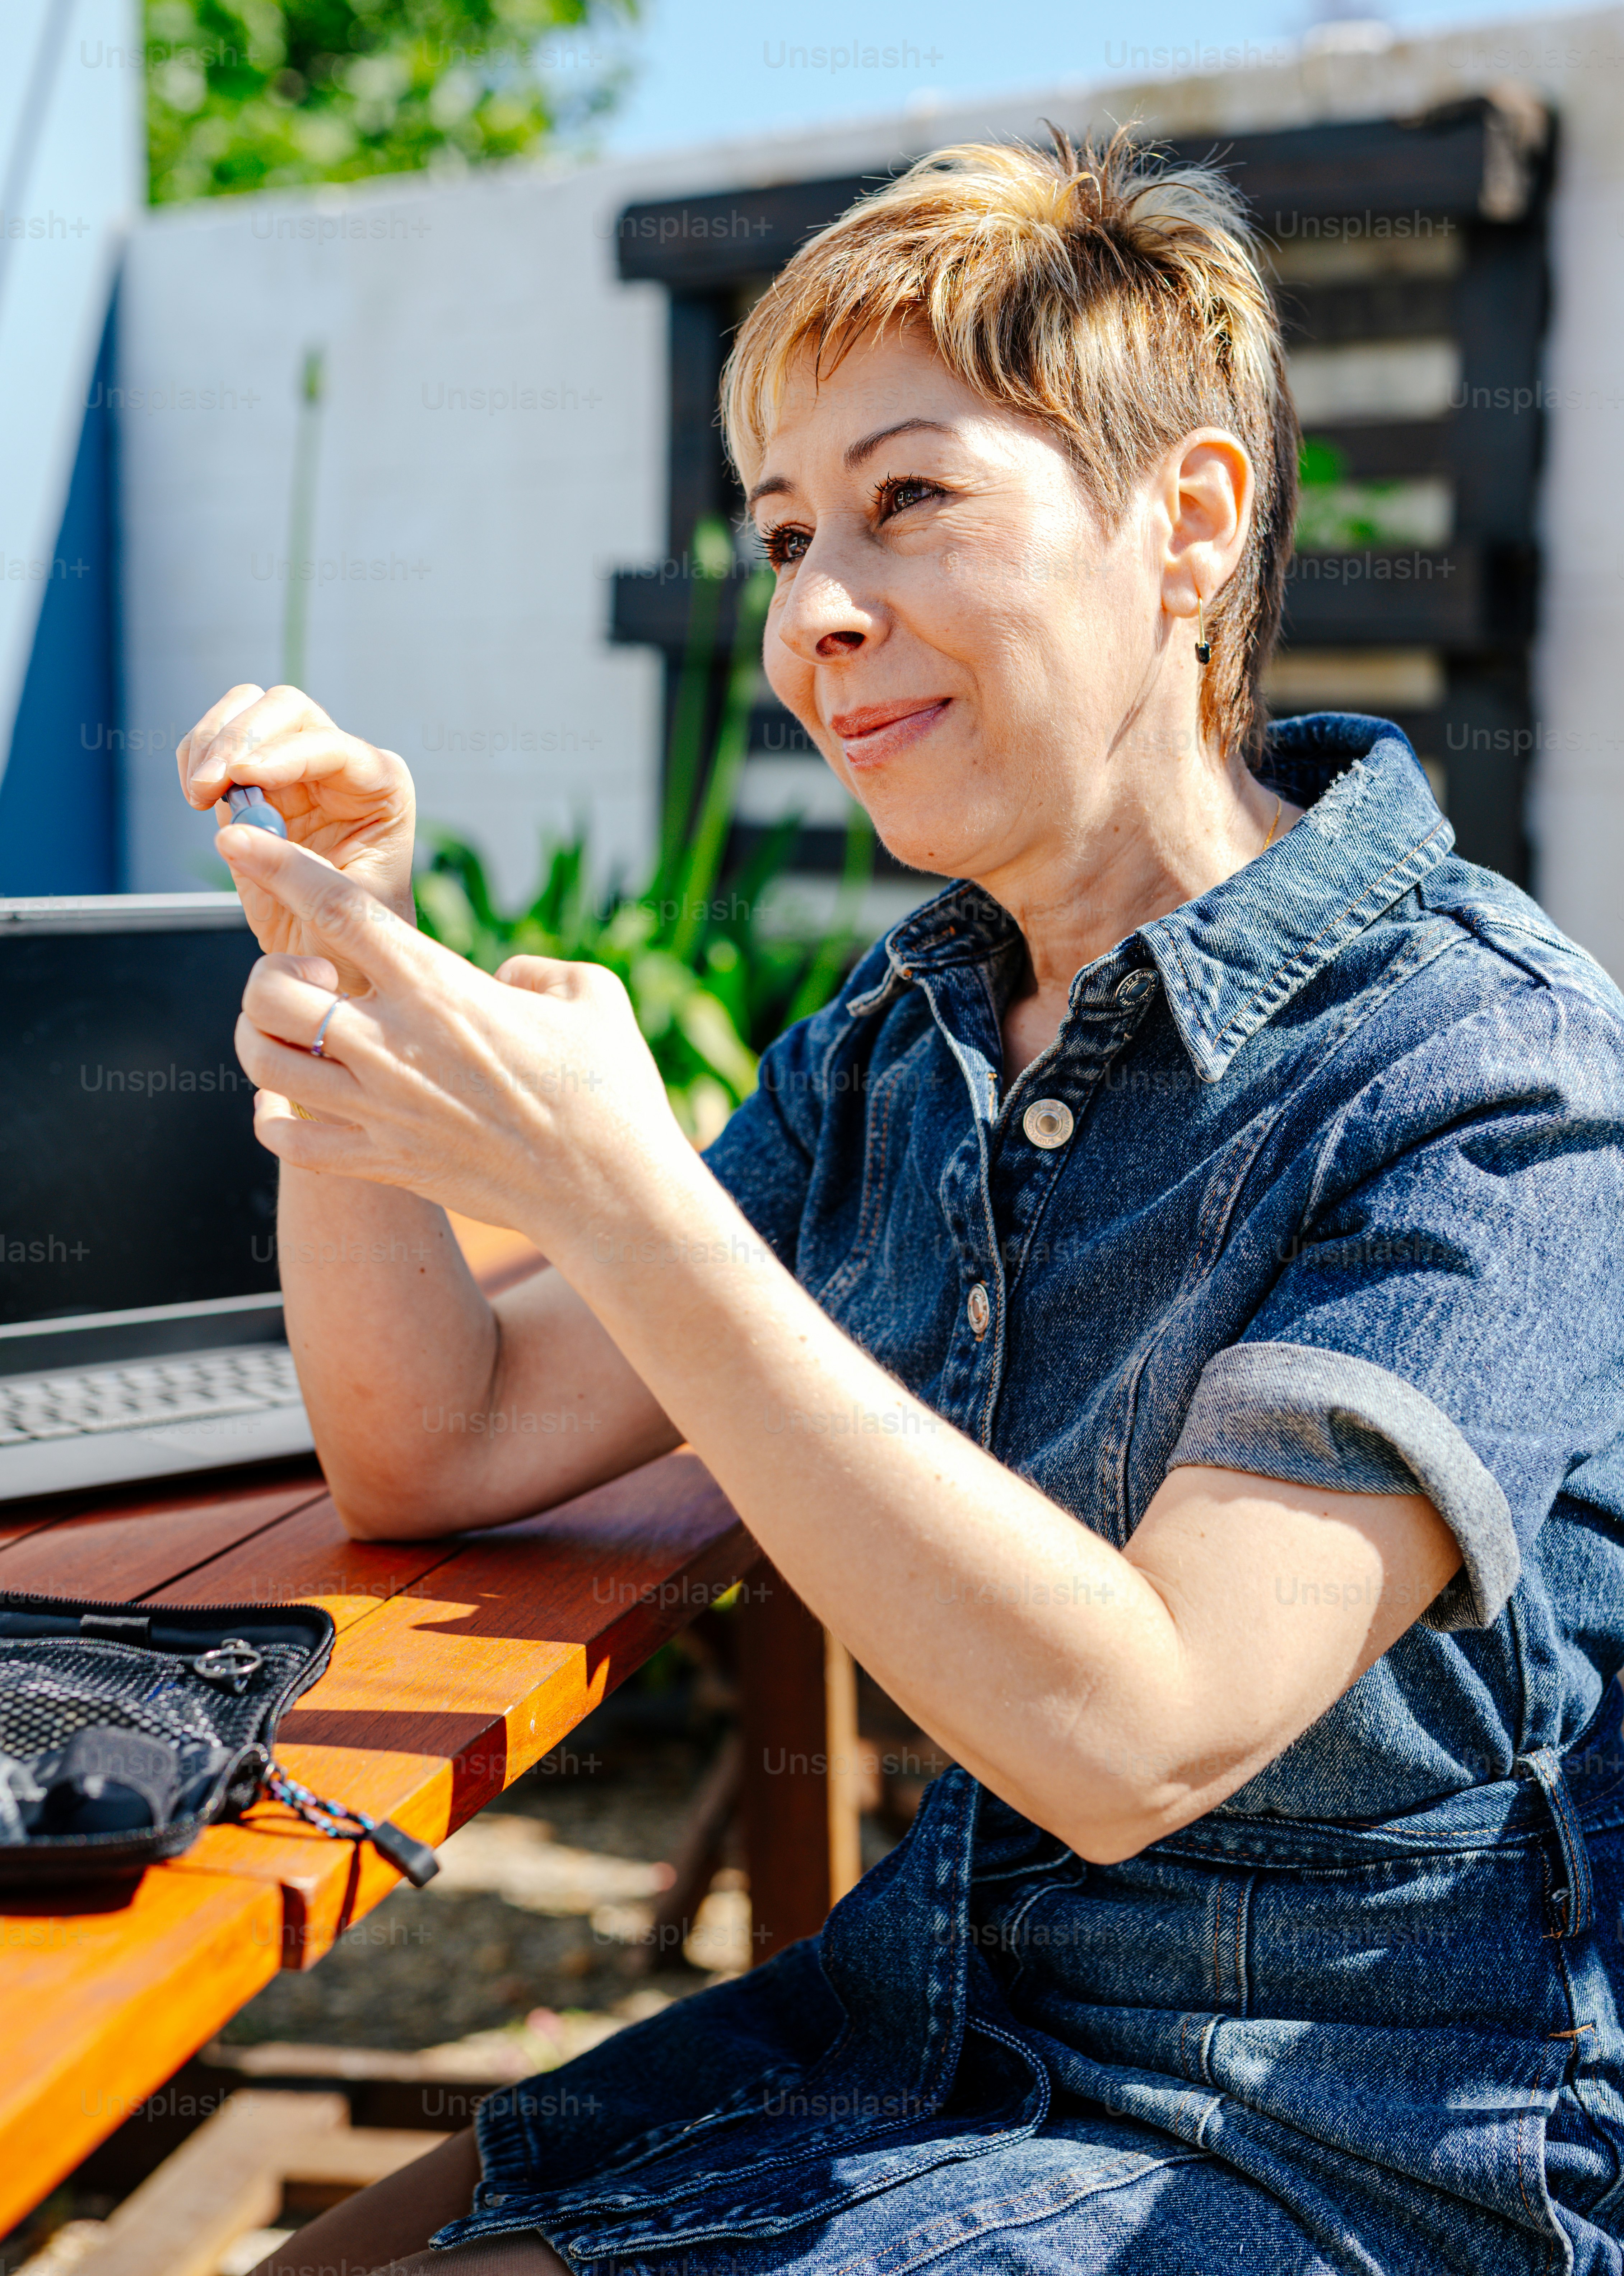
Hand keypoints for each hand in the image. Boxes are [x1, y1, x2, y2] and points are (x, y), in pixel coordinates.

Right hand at [178, 684, 416, 973]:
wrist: (333, 960)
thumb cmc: (358, 940)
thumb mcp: (342, 915)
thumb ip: (295, 872)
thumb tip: (233, 833)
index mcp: (382, 787)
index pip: (331, 746)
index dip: (282, 755)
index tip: (240, 778)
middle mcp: (341, 767)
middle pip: (288, 710)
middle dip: (240, 737)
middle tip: (207, 786)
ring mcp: (295, 770)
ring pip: (249, 710)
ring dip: (211, 741)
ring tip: (198, 794)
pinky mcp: (254, 785)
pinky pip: (217, 744)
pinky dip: (196, 756)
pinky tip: (196, 795)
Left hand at [226, 830, 683, 1251]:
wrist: (609, 1194)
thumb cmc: (610, 1091)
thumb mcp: (588, 995)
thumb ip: (533, 969)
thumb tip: (501, 977)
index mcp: (440, 988)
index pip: (336, 909)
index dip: (278, 866)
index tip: (238, 840)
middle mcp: (393, 1047)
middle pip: (270, 990)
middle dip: (269, 969)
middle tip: (311, 977)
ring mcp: (380, 1112)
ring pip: (262, 1062)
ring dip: (260, 1034)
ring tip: (295, 1029)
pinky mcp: (382, 1164)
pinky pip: (287, 1143)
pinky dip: (272, 1118)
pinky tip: (290, 1100)